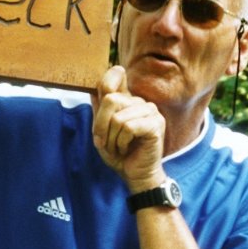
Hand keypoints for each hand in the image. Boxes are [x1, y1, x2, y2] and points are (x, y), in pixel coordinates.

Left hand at [92, 65, 166, 193]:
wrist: (135, 174)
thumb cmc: (119, 153)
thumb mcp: (102, 131)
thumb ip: (99, 110)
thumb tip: (91, 90)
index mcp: (127, 100)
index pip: (117, 74)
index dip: (107, 78)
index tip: (104, 92)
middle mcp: (139, 102)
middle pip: (111, 99)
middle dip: (101, 125)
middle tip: (104, 142)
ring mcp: (150, 111)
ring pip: (118, 117)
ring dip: (112, 138)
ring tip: (118, 147)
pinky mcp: (156, 124)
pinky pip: (128, 127)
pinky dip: (122, 142)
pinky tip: (127, 148)